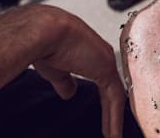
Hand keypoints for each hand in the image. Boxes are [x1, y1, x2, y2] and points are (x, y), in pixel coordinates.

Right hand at [30, 6, 126, 137]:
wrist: (44, 31)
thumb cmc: (44, 43)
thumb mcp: (55, 70)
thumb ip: (64, 81)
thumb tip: (69, 93)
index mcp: (88, 53)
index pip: (102, 81)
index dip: (103, 100)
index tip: (103, 114)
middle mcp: (101, 56)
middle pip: (112, 89)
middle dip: (113, 110)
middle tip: (113, 129)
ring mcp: (106, 61)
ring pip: (115, 95)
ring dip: (114, 118)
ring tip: (113, 136)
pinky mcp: (107, 69)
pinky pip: (115, 98)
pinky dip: (114, 117)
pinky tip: (113, 133)